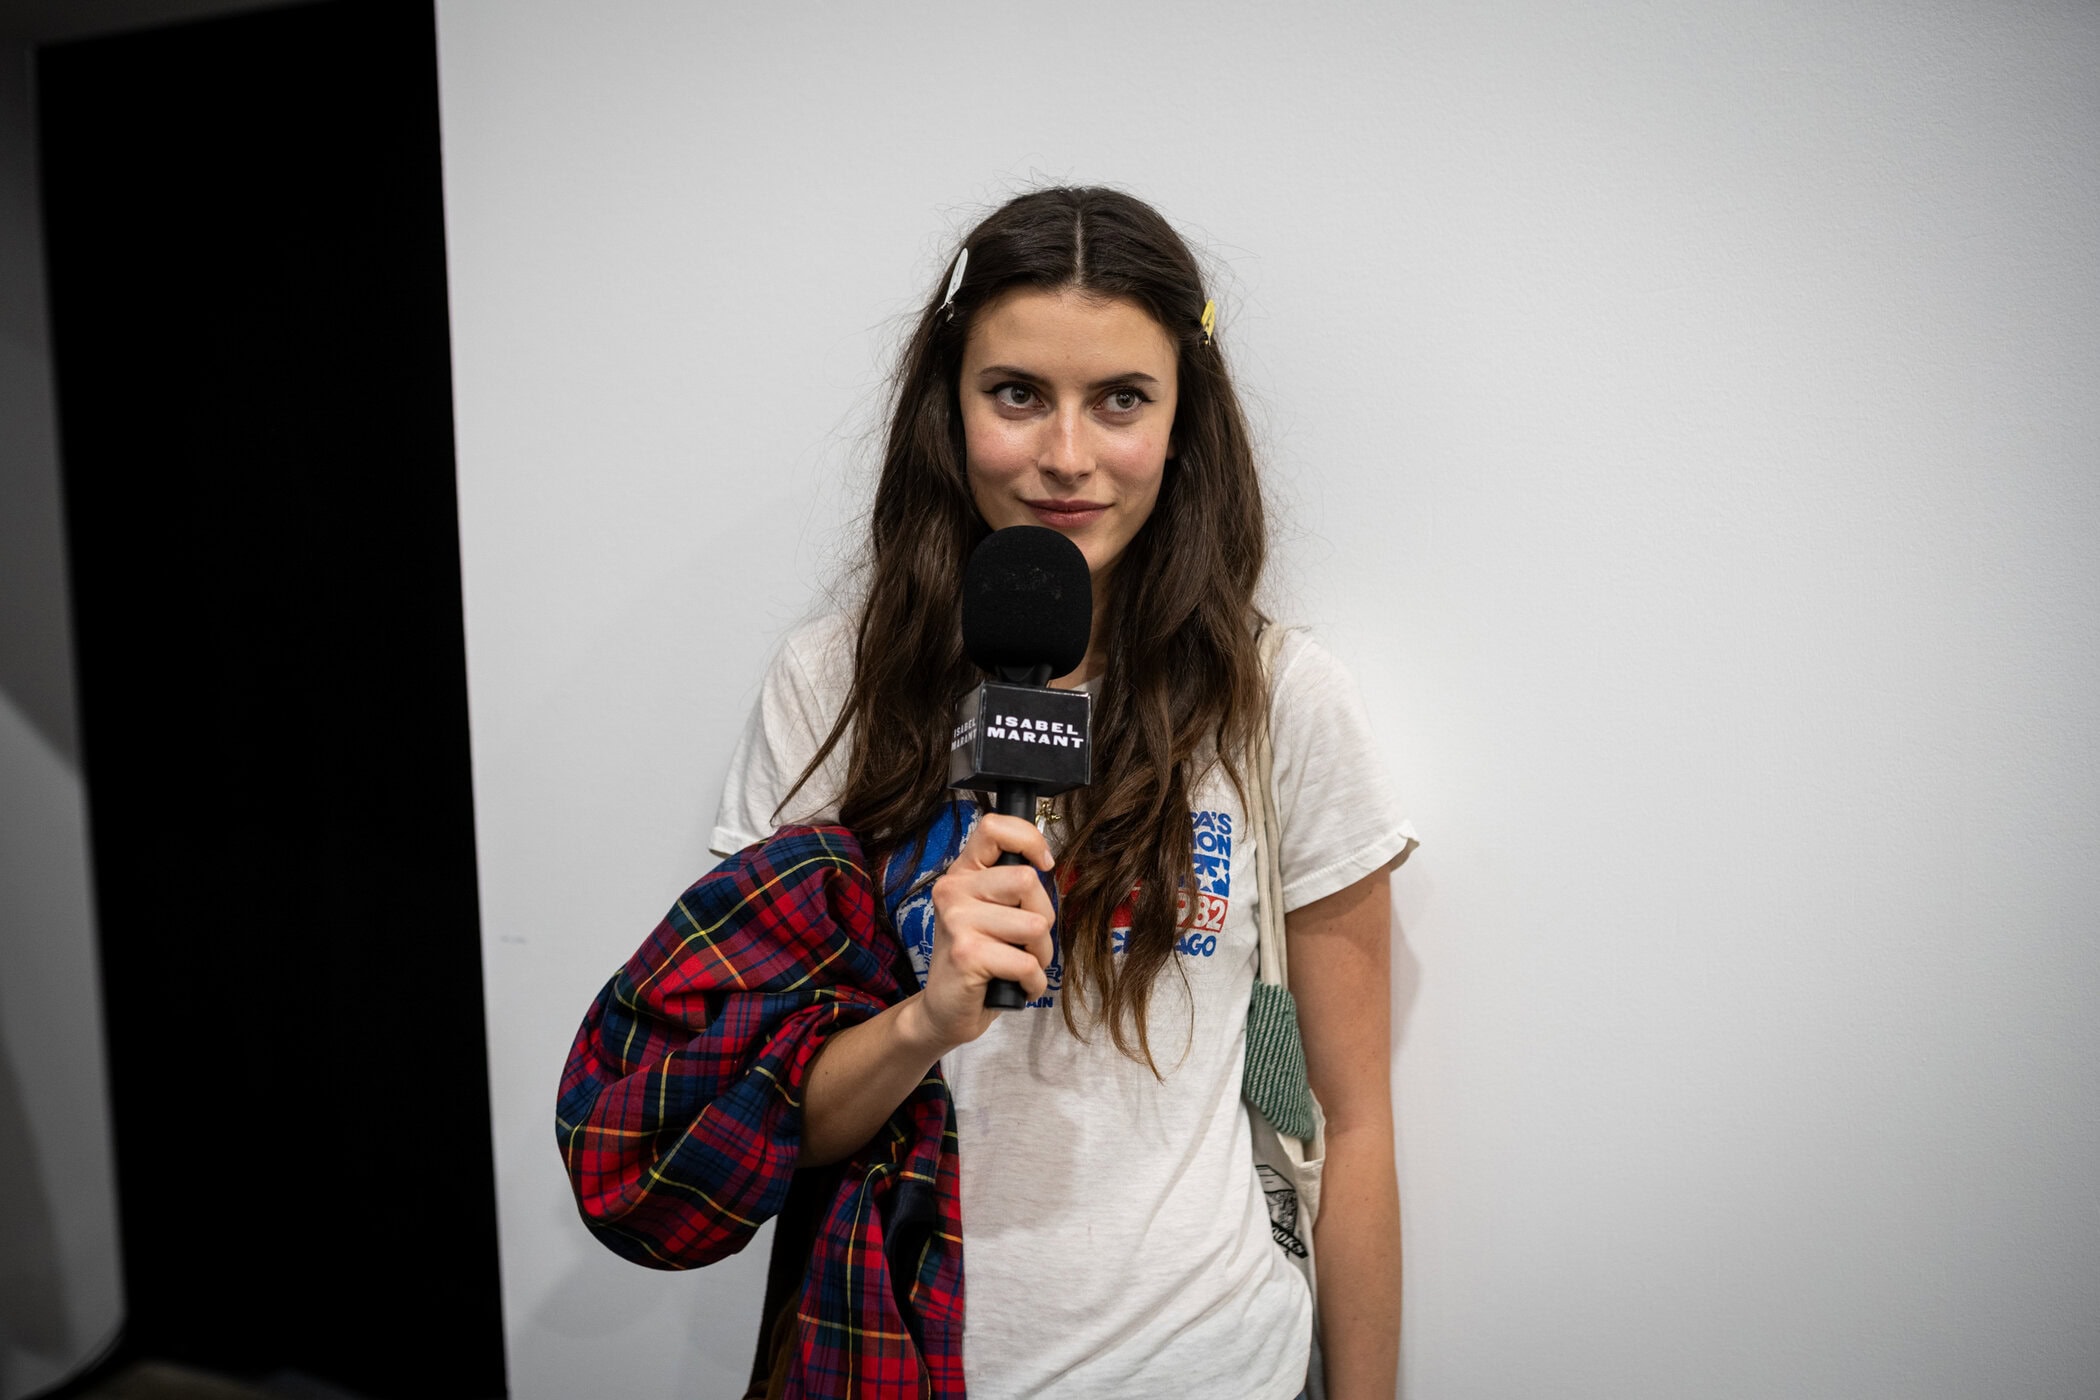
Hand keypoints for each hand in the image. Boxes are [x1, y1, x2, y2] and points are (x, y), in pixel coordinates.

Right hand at [902, 813, 1055, 1053]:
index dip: (1030, 840)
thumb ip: (1009, 885)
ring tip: (1018, 965)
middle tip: (1026, 941)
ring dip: (1040, 954)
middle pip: (1028, 880)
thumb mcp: (990, 913)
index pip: (995, 827)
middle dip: (1043, 917)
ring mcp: (957, 921)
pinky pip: (1028, 963)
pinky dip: (1034, 983)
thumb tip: (1044, 864)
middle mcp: (953, 890)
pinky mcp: (966, 955)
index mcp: (963, 873)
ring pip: (1035, 925)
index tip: (1043, 865)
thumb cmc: (978, 961)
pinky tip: (1017, 986)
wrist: (944, 1011)